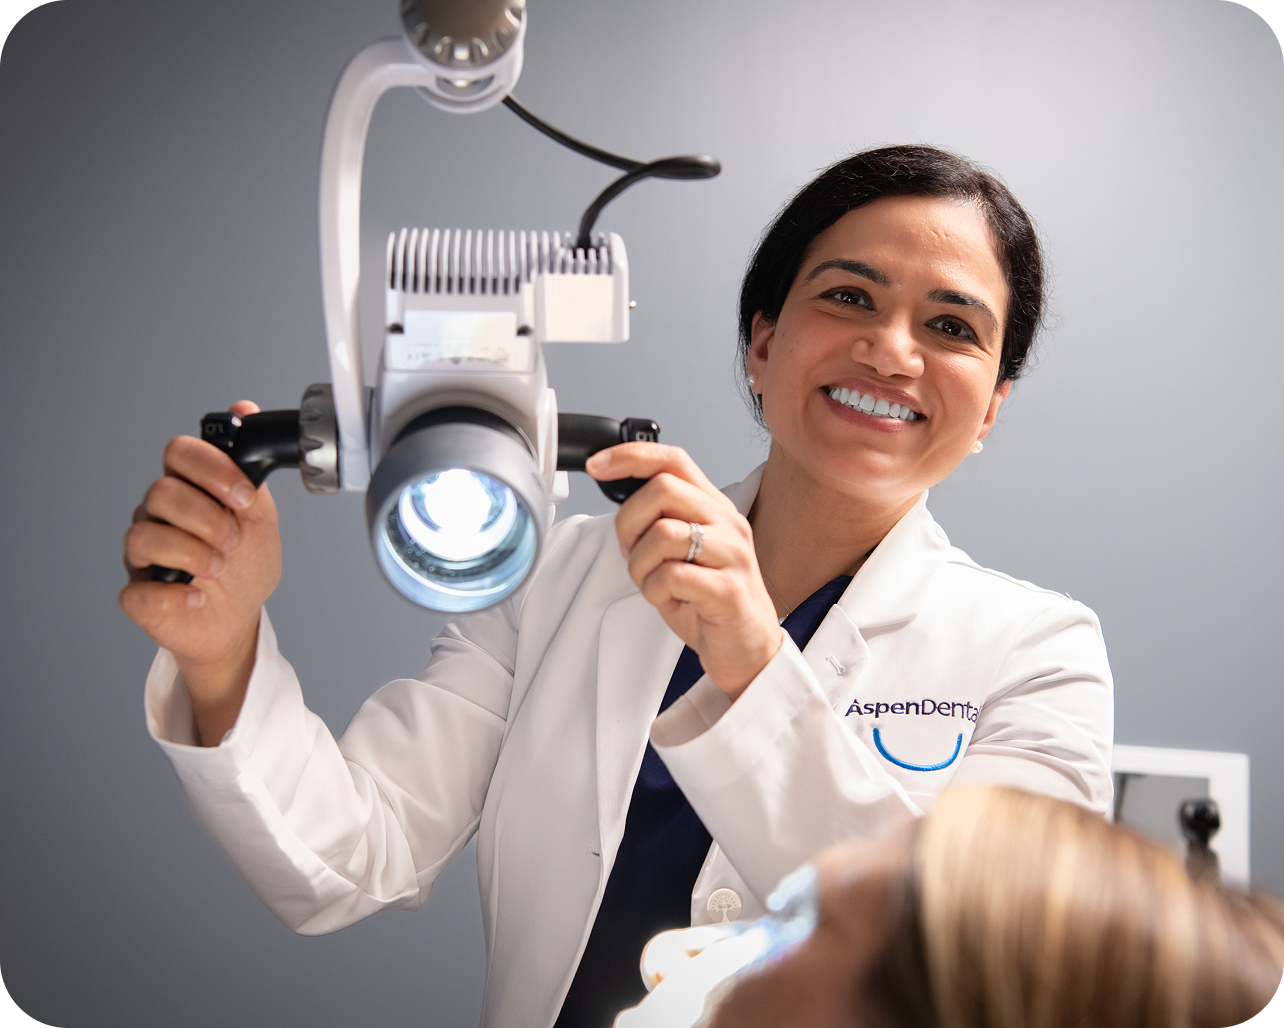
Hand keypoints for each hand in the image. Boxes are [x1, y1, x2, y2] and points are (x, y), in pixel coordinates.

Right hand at [119, 401, 281, 742]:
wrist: (240, 619)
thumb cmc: (245, 566)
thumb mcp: (260, 516)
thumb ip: (251, 470)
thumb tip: (244, 408)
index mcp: (188, 489)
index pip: (179, 453)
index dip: (211, 470)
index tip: (244, 497)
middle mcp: (158, 516)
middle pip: (161, 492)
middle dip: (207, 517)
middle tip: (233, 540)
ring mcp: (143, 555)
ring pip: (143, 536)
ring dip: (192, 553)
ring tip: (218, 567)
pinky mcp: (138, 595)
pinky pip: (138, 591)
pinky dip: (174, 595)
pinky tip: (197, 597)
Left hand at [589, 443, 783, 699]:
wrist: (748, 649)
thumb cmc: (709, 601)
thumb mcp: (684, 552)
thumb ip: (662, 522)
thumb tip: (621, 504)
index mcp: (714, 508)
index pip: (673, 460)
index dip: (630, 456)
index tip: (597, 466)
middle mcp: (727, 523)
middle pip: (663, 489)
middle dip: (629, 522)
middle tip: (630, 552)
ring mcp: (732, 555)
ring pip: (663, 533)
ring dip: (640, 564)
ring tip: (652, 583)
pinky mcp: (728, 589)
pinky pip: (671, 575)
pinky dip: (655, 591)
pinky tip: (669, 600)